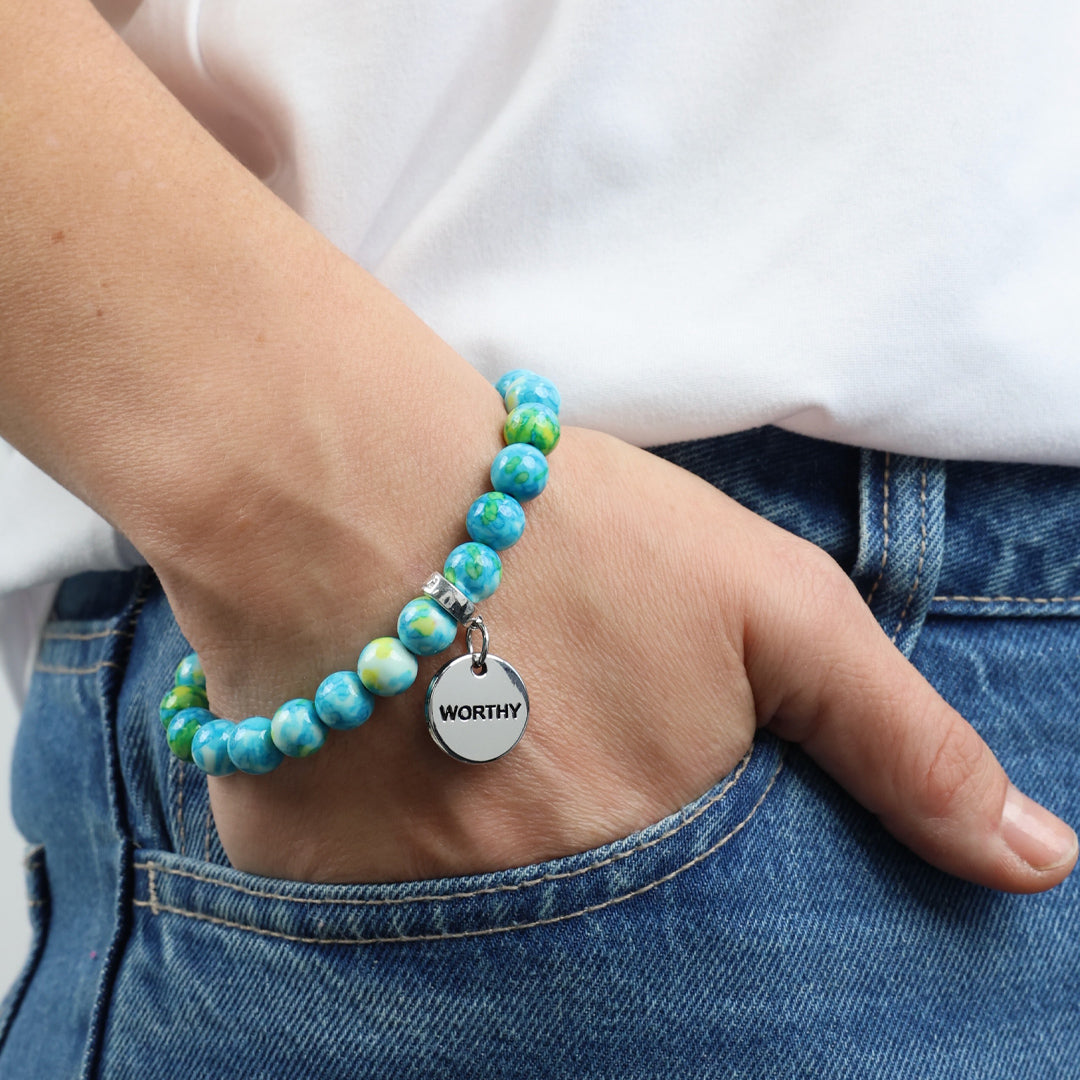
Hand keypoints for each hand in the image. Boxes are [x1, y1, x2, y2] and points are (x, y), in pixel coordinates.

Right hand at [164, 402, 1076, 893]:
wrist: (352, 483)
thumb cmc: (572, 526)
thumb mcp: (775, 607)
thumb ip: (903, 744)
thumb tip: (1039, 865)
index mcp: (654, 856)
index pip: (709, 939)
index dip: (680, 848)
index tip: (655, 799)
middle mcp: (533, 910)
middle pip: (589, 928)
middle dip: (581, 834)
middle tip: (545, 734)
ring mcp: (405, 910)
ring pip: (472, 911)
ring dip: (481, 832)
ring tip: (468, 724)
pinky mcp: (299, 878)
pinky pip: (360, 896)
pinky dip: (379, 833)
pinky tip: (379, 740)